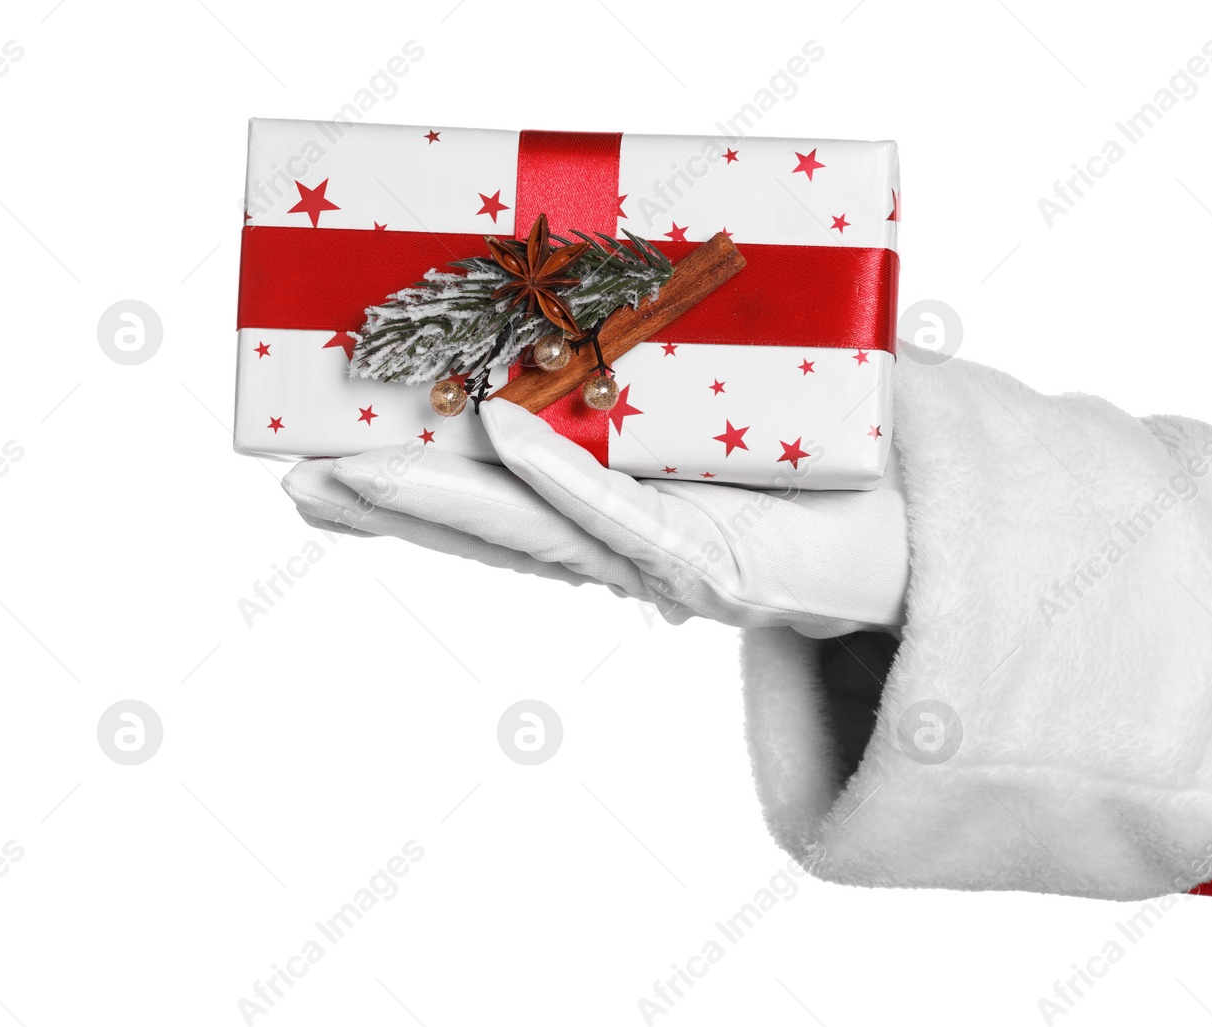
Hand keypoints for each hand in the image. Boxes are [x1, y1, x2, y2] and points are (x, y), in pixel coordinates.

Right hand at [283, 398, 908, 637]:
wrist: (917, 535)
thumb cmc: (812, 463)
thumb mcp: (713, 402)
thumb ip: (640, 364)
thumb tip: (582, 273)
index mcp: (607, 513)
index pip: (489, 507)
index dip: (405, 496)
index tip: (317, 471)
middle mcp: (622, 549)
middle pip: (489, 528)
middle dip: (391, 507)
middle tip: (294, 479)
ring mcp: (666, 564)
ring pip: (536, 531)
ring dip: (443, 501)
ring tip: (352, 472)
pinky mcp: (724, 568)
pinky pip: (634, 518)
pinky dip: (565, 478)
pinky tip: (502, 437)